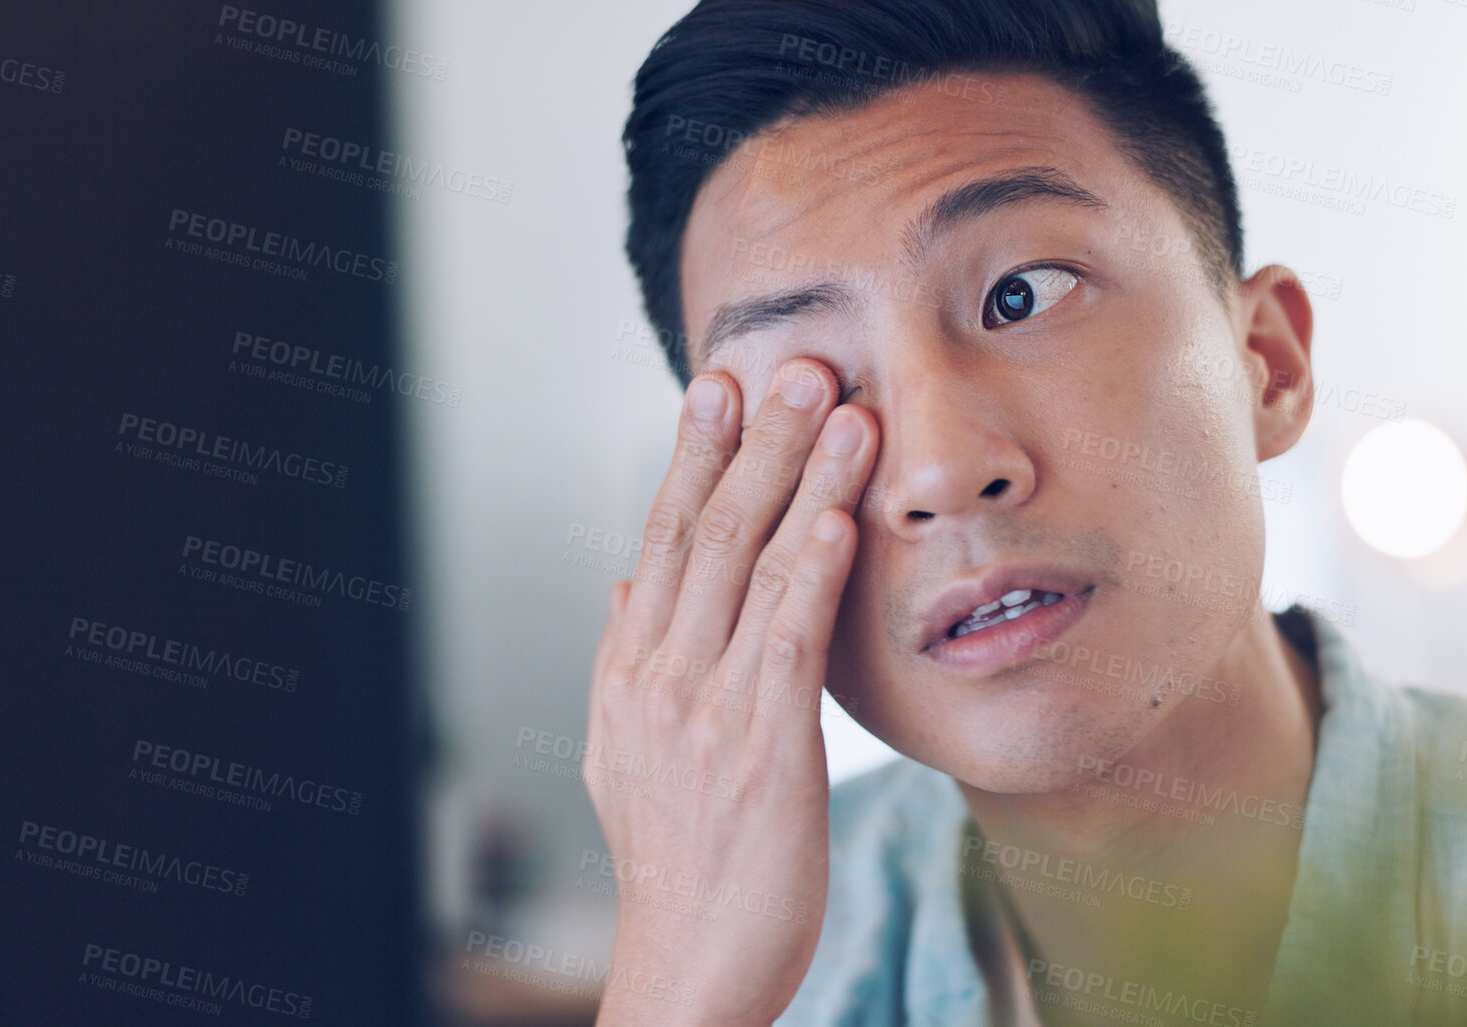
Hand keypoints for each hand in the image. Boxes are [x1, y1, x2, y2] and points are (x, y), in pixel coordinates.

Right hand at [583, 358, 878, 1024]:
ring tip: (840, 410)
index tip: (720, 383)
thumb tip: (626, 584)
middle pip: (704, 530)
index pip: (659, 536)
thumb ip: (630, 663)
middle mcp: (658, 675)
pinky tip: (836, 520)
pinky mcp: (762, 748)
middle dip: (755, 441)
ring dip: (799, 480)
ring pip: (748, 567)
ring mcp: (704, 708)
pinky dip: (809, 573)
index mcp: (630, 670)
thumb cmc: (679, 862)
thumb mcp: (626, 752)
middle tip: (796, 364)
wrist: (688, 963)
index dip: (693, 454)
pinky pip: (785, 641)